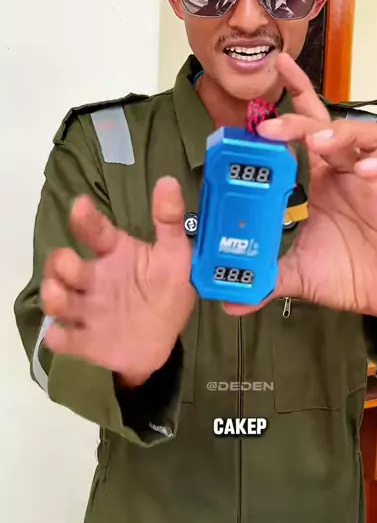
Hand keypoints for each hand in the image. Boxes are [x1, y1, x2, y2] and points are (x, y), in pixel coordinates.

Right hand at [41, 177, 195, 385]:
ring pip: (58, 298)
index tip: (80, 206)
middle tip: (70, 263)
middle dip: (61, 263)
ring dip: (54, 295)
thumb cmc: (165, 292)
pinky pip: (63, 338)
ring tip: (59, 294)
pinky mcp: (84, 339)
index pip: (95, 231)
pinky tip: (60, 335)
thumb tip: (169, 181)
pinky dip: (58, 336)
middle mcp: (94, 278)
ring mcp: (87, 309)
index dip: (86, 218)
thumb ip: (170, 222)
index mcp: (115, 253)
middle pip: (65, 264)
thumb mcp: (175, 256)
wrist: (162, 341)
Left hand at [224, 54, 376, 337]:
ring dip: (344, 134)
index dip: (297, 95)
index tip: (276, 68)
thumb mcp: (298, 275)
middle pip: (331, 127)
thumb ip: (264, 280)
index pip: (310, 126)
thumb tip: (226, 302)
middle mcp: (350, 171)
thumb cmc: (345, 273)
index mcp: (323, 178)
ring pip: (370, 137)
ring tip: (321, 145)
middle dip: (303, 121)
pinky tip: (366, 174)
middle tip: (273, 128)